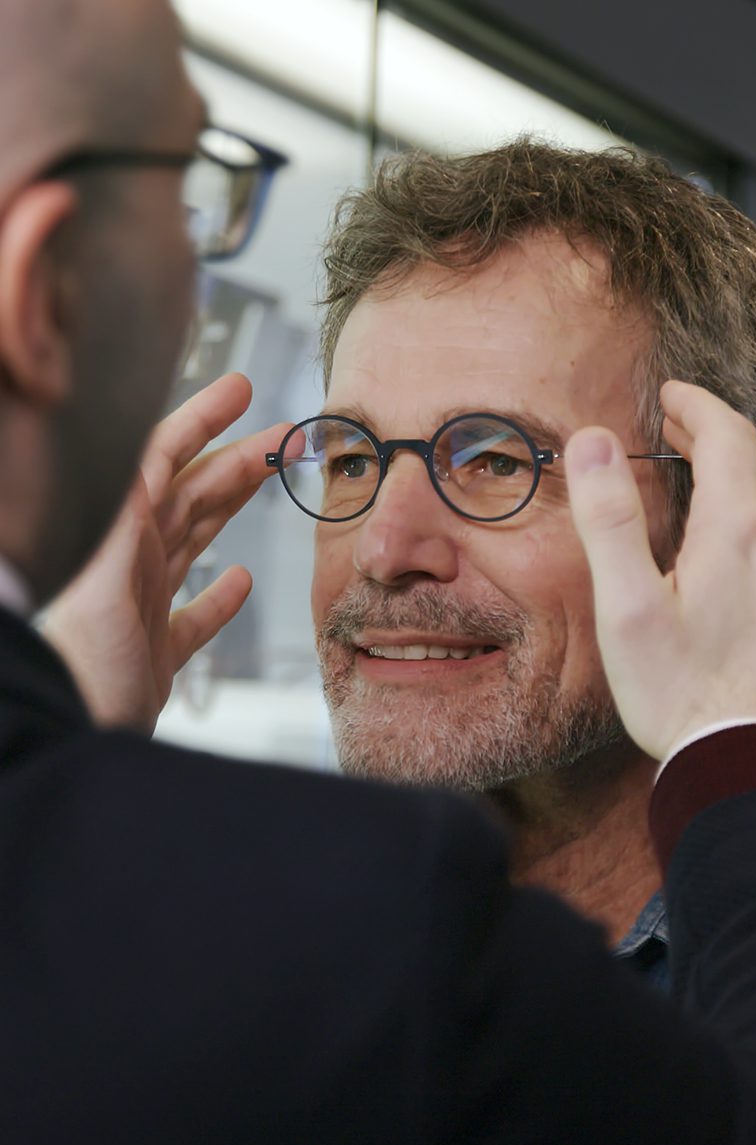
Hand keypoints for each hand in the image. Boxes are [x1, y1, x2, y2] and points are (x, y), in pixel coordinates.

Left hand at [44, 373, 291, 733]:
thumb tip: (143, 459)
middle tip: (285, 436)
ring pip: (196, 541)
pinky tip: (238, 584)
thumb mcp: (98, 580)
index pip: (163, 457)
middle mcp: (130, 562)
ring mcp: (142, 606)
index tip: (240, 392)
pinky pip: (193, 618)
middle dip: (239, 459)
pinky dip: (220, 598)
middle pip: (192, 493)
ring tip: (270, 481)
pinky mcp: (154, 653)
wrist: (66, 737)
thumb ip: (121, 519)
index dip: (202, 419)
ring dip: (234, 507)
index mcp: (120, 536)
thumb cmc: (72, 666)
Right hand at [565, 380, 755, 762]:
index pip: (727, 436)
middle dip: (720, 429)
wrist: (753, 761)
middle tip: (680, 424)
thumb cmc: (684, 694)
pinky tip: (750, 533)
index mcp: (738, 531)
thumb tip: (595, 441)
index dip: (696, 405)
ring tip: (716, 465)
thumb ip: (610, 520)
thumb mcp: (629, 607)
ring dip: (752, 464)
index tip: (668, 395)